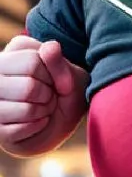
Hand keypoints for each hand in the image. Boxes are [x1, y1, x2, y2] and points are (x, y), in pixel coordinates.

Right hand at [0, 35, 88, 155]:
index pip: (33, 62)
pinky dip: (38, 126)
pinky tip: (37, 121)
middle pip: (28, 87)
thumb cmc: (65, 93)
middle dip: (48, 96)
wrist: (61, 122)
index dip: (54, 76)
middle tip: (50, 96)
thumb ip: (60, 62)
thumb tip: (50, 47)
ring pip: (26, 109)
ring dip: (44, 112)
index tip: (56, 79)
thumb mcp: (71, 75)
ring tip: (45, 107)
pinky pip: (22, 129)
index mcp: (15, 50)